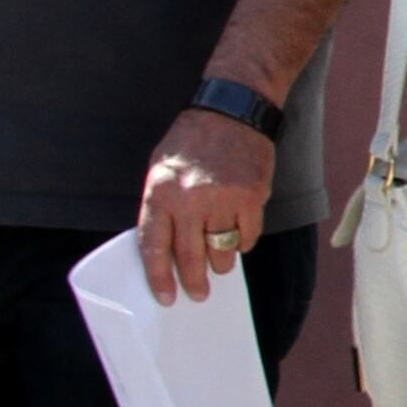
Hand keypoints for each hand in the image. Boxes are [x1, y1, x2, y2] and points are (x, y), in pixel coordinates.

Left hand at [136, 108, 273, 303]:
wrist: (232, 108)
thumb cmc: (192, 140)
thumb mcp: (161, 170)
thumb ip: (161, 208)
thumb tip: (164, 251)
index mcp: (161, 193)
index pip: (154, 248)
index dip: (159, 278)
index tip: (165, 297)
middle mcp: (190, 199)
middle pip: (190, 257)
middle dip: (194, 282)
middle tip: (198, 293)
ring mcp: (223, 199)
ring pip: (222, 252)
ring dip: (221, 262)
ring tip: (220, 262)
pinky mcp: (252, 196)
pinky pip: (248, 236)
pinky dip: (243, 242)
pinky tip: (238, 236)